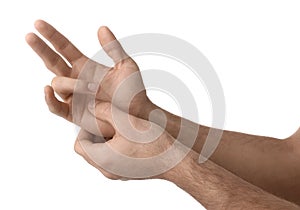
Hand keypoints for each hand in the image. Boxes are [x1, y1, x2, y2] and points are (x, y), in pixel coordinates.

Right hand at [26, 20, 150, 122]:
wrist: (135, 115)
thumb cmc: (132, 92)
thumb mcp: (126, 66)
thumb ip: (113, 48)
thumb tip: (101, 28)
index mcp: (85, 67)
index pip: (64, 48)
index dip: (52, 36)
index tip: (38, 24)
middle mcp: (76, 80)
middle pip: (52, 62)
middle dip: (41, 49)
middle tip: (30, 36)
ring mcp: (73, 96)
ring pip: (58, 83)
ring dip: (72, 83)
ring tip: (92, 88)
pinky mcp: (73, 113)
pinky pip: (55, 106)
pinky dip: (49, 99)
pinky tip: (48, 90)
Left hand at [73, 102, 185, 179]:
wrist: (174, 160)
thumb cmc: (153, 143)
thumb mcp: (125, 120)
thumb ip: (104, 111)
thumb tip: (90, 107)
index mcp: (102, 159)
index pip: (79, 145)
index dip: (84, 130)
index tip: (98, 121)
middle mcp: (107, 170)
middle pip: (89, 150)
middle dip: (95, 134)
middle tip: (109, 122)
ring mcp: (117, 174)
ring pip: (101, 155)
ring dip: (106, 140)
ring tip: (120, 128)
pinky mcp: (127, 173)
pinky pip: (113, 159)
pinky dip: (115, 148)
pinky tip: (130, 137)